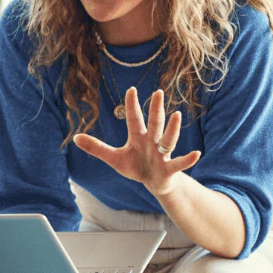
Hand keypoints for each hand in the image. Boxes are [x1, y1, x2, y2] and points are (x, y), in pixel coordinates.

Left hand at [73, 87, 200, 196]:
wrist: (154, 183)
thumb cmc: (136, 166)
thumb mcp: (114, 158)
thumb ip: (96, 148)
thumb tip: (75, 138)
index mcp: (138, 137)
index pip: (134, 119)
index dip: (132, 105)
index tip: (131, 89)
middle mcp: (152, 142)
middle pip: (154, 123)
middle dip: (155, 109)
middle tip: (158, 92)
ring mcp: (162, 154)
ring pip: (168, 140)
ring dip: (172, 128)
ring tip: (177, 114)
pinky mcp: (169, 169)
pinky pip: (179, 163)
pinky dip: (188, 159)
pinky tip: (196, 153)